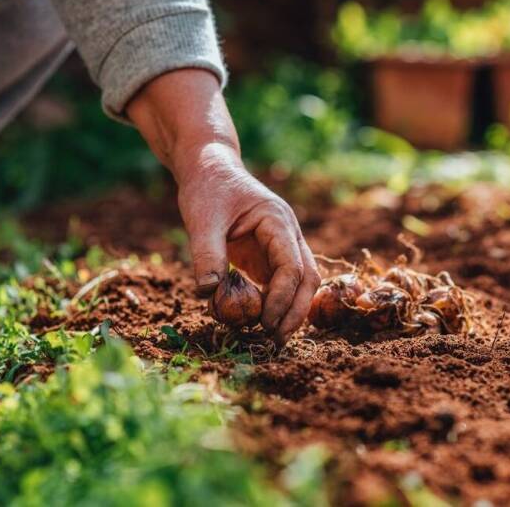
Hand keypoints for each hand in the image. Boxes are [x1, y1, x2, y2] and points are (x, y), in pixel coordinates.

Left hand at [127, 69, 319, 345]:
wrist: (209, 168)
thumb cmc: (207, 188)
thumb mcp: (202, 219)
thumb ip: (206, 255)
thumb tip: (208, 294)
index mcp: (278, 221)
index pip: (292, 266)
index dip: (282, 298)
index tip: (264, 323)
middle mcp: (288, 234)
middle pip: (307, 278)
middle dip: (295, 312)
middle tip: (275, 341)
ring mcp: (282, 245)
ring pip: (300, 283)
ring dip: (290, 311)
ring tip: (271, 338)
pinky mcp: (269, 255)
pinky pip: (280, 284)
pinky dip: (275, 304)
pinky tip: (260, 323)